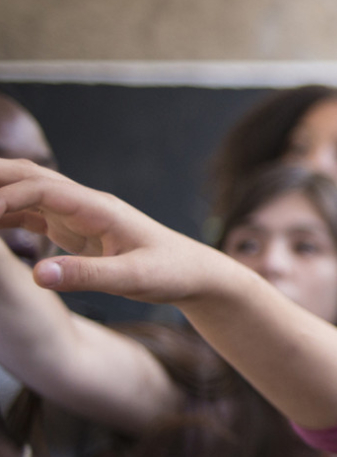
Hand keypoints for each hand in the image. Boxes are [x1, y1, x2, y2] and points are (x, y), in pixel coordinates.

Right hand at [0, 158, 226, 302]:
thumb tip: (39, 276)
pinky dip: (3, 214)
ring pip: (25, 192)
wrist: (196, 273)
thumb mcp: (134, 279)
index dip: (2, 198)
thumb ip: (89, 277)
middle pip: (26, 177)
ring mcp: (78, 214)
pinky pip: (30, 213)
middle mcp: (84, 204)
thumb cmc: (172, 273)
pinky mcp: (74, 229)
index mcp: (98, 207)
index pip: (39, 189)